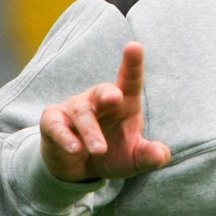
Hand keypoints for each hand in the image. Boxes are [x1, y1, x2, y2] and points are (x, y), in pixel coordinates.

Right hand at [39, 42, 170, 182]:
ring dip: (91, 132)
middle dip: (108, 93)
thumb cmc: (112, 154)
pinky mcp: (53, 122)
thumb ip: (149, 156)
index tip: (135, 46)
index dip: (132, 64)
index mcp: (123, 103)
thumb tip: (161, 154)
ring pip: (82, 113)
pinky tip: (75, 149)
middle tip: (116, 97)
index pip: (130, 80)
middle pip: (103, 91)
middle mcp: (98, 100)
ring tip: (99, 149)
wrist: (78, 169)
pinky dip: (65, 137)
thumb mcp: (134, 160)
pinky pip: (56, 125)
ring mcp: (74, 108)